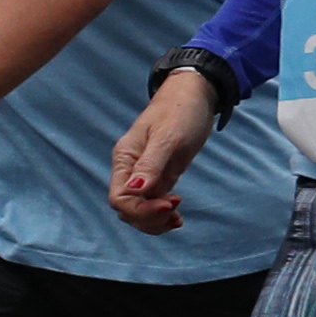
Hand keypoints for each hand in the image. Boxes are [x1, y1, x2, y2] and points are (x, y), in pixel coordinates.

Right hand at [111, 73, 219, 233]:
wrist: (195, 95)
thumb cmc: (180, 110)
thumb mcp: (168, 137)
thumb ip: (151, 164)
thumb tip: (135, 191)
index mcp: (125, 158)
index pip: (120, 198)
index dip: (141, 210)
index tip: (170, 204)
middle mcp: (130, 169)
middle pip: (127, 209)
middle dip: (148, 218)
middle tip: (175, 214)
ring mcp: (145, 174)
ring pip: (140, 209)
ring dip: (155, 221)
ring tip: (177, 219)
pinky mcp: (161, 175)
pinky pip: (154, 202)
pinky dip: (162, 213)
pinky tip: (176, 216)